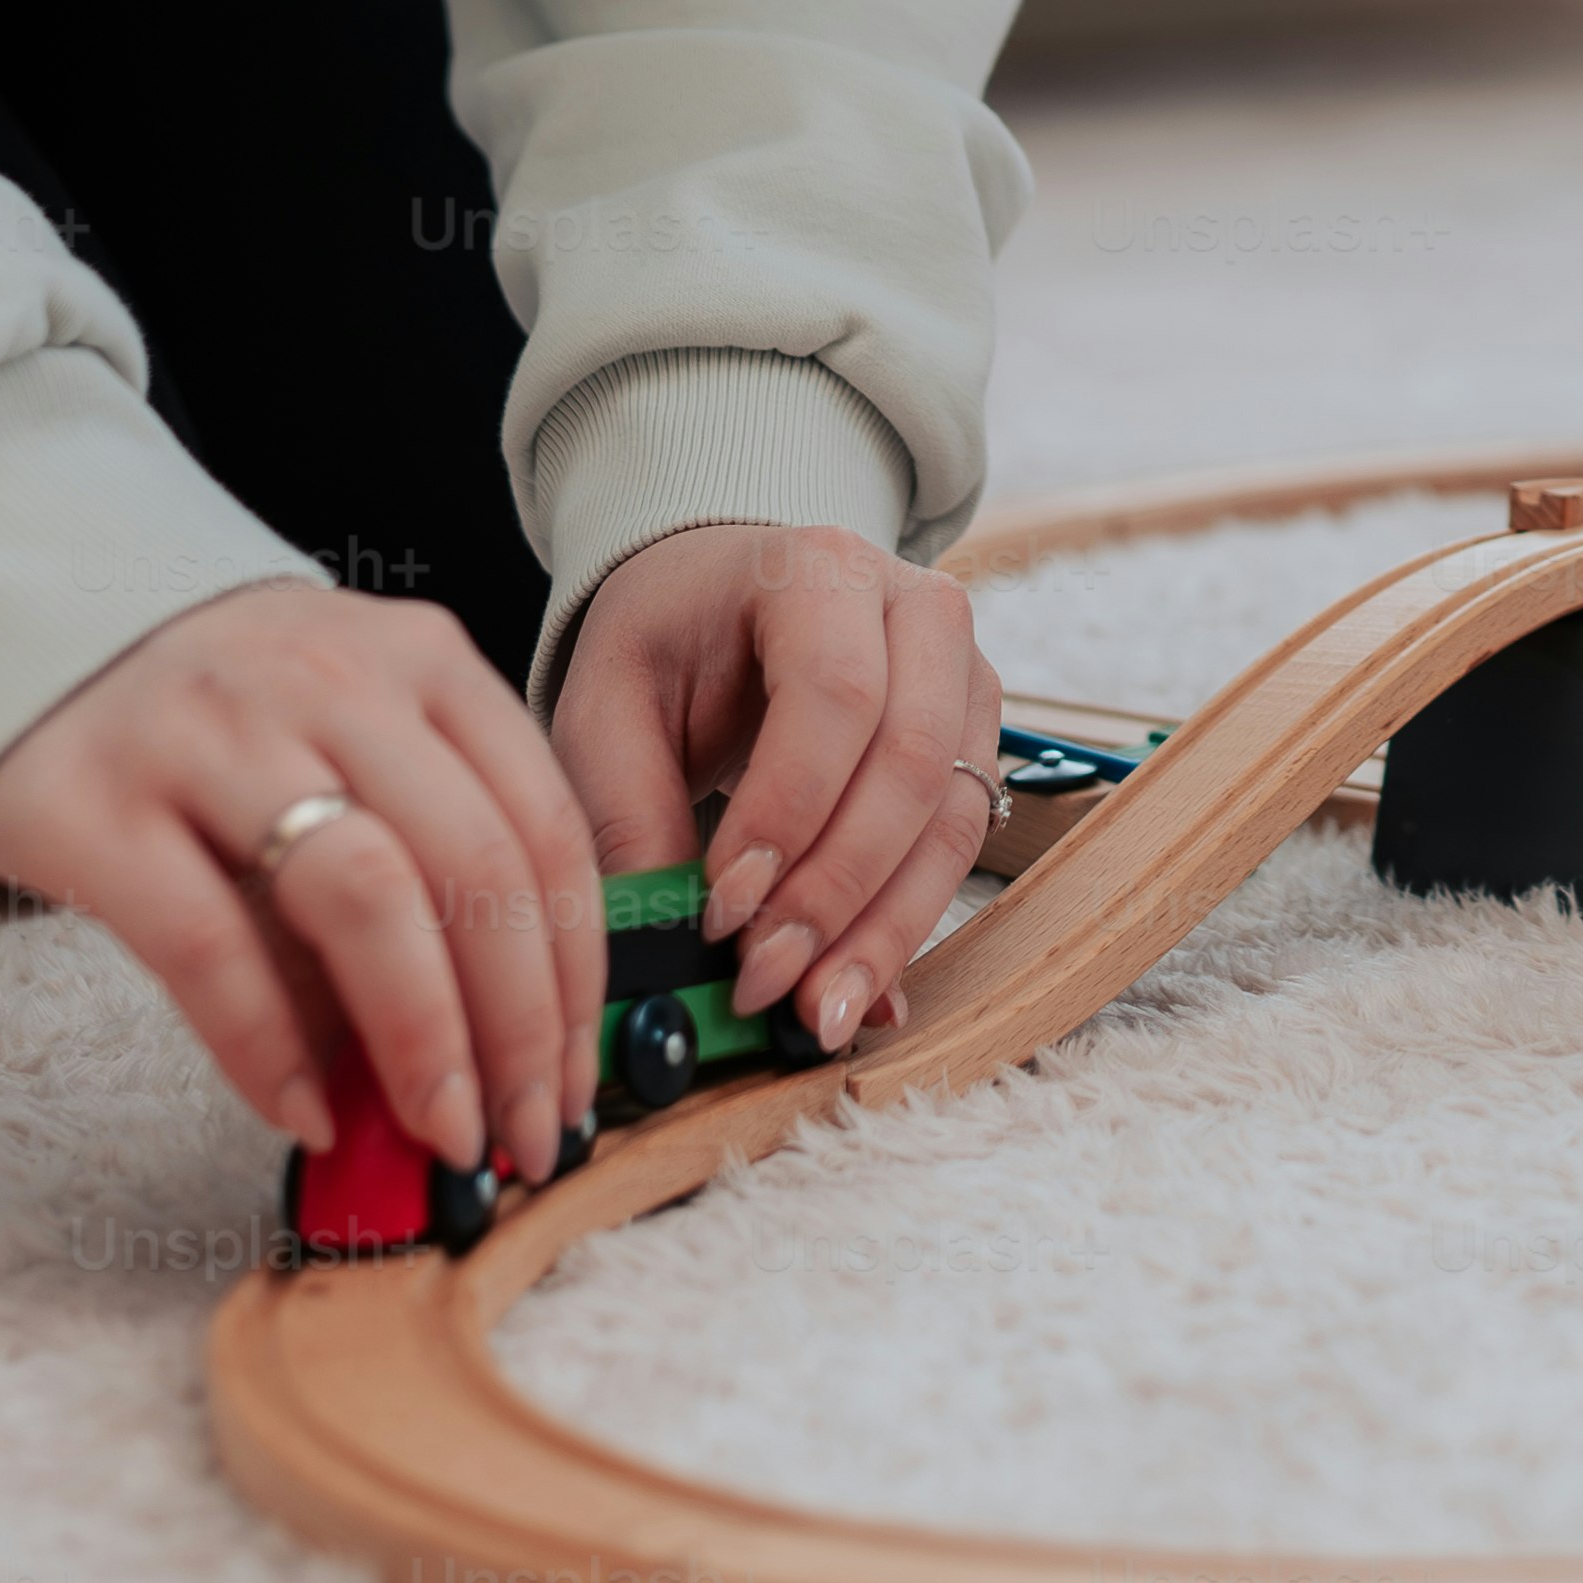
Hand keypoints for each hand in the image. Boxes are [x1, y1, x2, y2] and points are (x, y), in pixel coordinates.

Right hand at [0, 575, 597, 1184]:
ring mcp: (213, 733)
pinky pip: (208, 943)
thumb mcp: (345, 743)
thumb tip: (493, 1052)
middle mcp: (330, 677)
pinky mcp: (97, 802)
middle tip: (525, 1135)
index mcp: (420, 659)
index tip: (578, 1080)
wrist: (19, 635)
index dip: (577, 972)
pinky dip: (268, 1046)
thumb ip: (420, 864)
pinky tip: (301, 1113)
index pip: (543, 824)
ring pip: (366, 895)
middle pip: (474, 865)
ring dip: (425, 1038)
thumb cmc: (219, 722)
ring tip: (441, 1134)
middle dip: (521, 1025)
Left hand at [546, 520, 1002, 1061]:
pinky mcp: (975, 739)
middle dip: (837, 890)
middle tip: (762, 981)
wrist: (717, 603)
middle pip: (912, 758)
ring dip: (883, 926)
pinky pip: (960, 845)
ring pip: (952, 814)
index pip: (834, 693)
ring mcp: (963, 672)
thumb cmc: (661, 647)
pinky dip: (904, 924)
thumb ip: (633, 823)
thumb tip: (670, 962)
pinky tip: (851, 986)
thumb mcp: (607, 715)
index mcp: (819, 569)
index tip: (722, 912)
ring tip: (813, 1012)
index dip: (788, 812)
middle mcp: (917, 607)